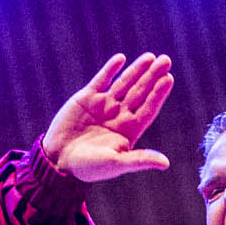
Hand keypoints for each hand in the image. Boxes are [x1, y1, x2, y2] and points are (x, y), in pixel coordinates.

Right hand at [42, 53, 174, 181]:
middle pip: (140, 92)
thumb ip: (140, 160)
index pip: (148, 108)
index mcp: (129, 130)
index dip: (158, 93)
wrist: (57, 160)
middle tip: (166, 60)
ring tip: (150, 57)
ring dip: (137, 69)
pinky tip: (121, 58)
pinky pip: (101, 80)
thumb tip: (166, 164)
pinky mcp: (86, 98)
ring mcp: (103, 105)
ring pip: (124, 83)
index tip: (168, 79)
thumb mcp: (116, 163)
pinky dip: (110, 69)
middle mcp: (119, 115)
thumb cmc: (88, 167)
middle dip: (153, 76)